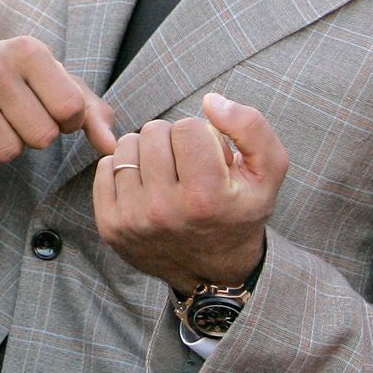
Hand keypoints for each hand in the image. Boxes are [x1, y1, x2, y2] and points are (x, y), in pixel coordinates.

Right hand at [0, 37, 115, 164]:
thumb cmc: (14, 78)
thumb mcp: (54, 81)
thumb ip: (91, 111)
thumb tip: (112, 147)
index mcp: (29, 51)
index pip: (70, 111)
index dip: (65, 120)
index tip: (48, 107)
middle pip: (40, 137)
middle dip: (34, 135)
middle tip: (17, 115)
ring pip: (6, 152)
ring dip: (5, 145)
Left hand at [92, 93, 288, 291]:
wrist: (213, 271)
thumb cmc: (240, 212)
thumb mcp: (267, 173)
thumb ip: (251, 128)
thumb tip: (210, 101)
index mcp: (205, 198)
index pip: (188, 127)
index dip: (203, 136)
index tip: (212, 160)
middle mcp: (165, 211)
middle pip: (154, 131)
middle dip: (174, 141)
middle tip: (189, 168)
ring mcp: (133, 220)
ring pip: (127, 145)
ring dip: (148, 152)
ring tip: (168, 176)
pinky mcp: (110, 225)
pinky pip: (105, 165)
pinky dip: (126, 168)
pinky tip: (147, 187)